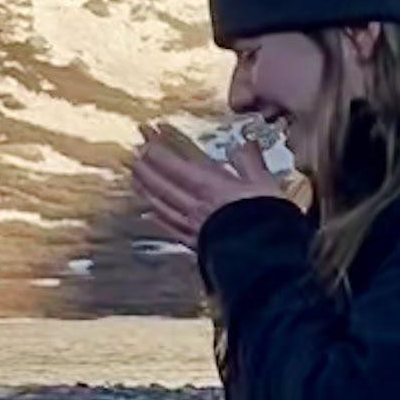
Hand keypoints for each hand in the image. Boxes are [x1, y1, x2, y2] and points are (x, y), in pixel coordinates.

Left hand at [130, 121, 293, 249]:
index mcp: (209, 187)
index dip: (158, 153)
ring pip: (162, 205)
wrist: (265, 258)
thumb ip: (250, 162)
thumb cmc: (266, 219)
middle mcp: (195, 206)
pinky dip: (158, 219)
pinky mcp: (196, 245)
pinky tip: (150, 215)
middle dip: (145, 169)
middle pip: (162, 185)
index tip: (146, 141)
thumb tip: (242, 145)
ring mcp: (193, 226)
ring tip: (135, 179)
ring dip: (146, 191)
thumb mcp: (264, 184)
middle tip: (133, 157)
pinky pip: (171, 229)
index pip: (175, 166)